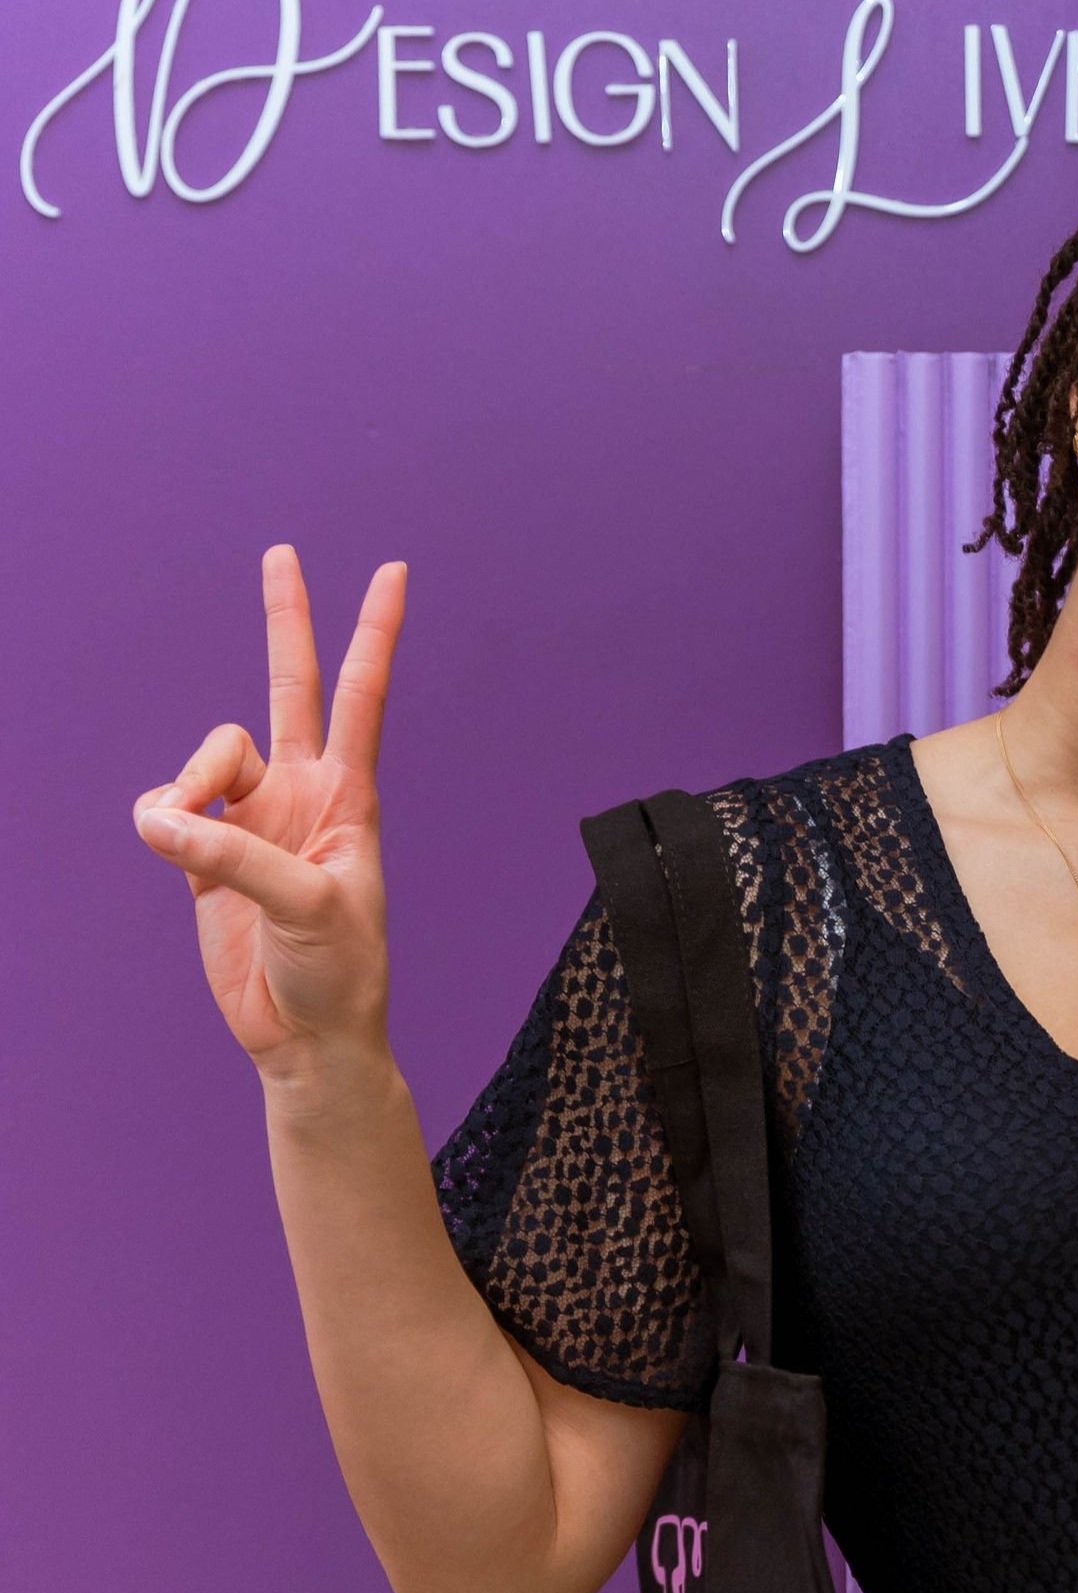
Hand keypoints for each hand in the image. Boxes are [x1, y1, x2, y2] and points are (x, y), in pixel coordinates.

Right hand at [132, 545, 407, 1084]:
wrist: (305, 1037)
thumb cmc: (337, 975)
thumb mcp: (307, 911)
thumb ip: (235, 856)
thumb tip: (161, 819)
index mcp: (348, 800)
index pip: (362, 699)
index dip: (374, 635)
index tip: (396, 573)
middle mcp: (301, 796)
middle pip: (289, 686)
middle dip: (285, 621)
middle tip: (283, 552)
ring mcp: (251, 820)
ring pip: (202, 757)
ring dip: (186, 789)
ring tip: (188, 844)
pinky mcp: (205, 852)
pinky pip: (164, 807)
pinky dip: (161, 824)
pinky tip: (176, 856)